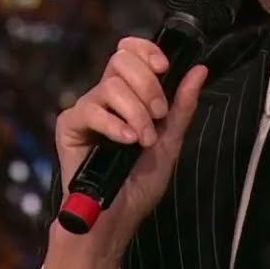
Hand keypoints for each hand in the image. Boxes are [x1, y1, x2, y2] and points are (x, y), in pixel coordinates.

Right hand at [53, 36, 208, 237]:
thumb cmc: (140, 184)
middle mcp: (106, 97)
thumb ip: (182, 106)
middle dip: (147, 86)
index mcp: (130, 95)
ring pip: (110, 86)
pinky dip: (114, 124)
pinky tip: (126, 141)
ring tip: (143, 140)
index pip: (130, 52)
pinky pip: (91, 109)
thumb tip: (199, 70)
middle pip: (121, 61)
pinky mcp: (70, 126)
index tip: (163, 68)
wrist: (117, 217)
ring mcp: (87, 110)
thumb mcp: (170, 141)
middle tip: (158, 116)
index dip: (146, 51)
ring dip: (136, 113)